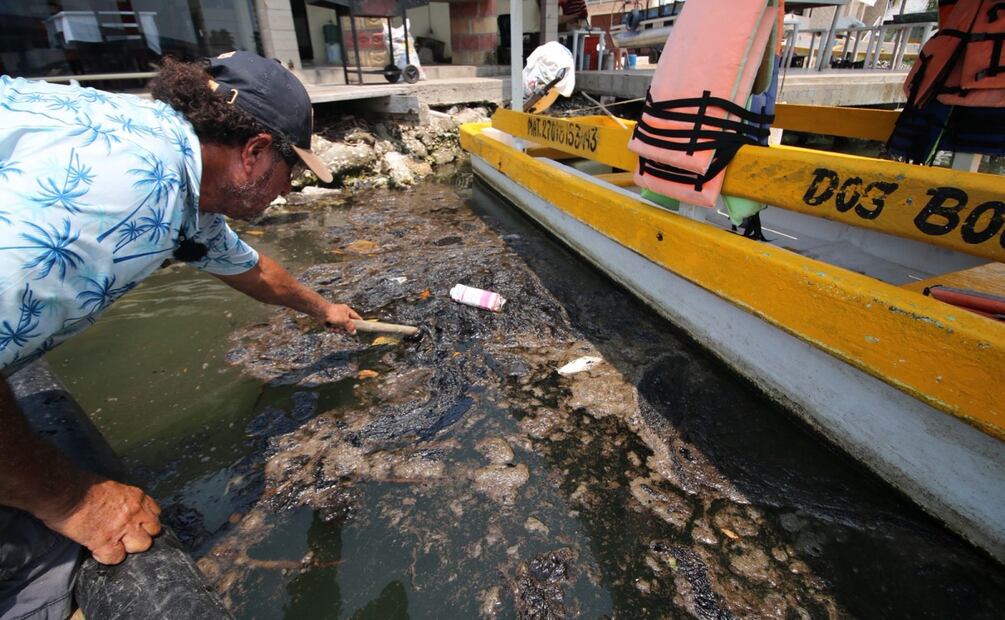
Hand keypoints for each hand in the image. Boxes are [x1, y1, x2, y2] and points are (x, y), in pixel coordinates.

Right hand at [42, 477, 161, 564]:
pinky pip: (116, 558)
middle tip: (126, 537)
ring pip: (141, 546)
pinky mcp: (106, 541)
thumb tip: (120, 511)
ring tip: (113, 545)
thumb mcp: (111, 488)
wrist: (64, 492)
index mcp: (136, 496)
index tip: (138, 526)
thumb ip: (122, 500)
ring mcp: (123, 527)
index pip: (155, 513)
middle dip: (141, 535)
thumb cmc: (80, 486)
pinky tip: (96, 550)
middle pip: (153, 531)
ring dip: (128, 548)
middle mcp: (135, 512)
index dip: (146, 522)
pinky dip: (106, 557)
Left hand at [321, 303, 361, 333]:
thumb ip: (350, 326)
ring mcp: (334, 318)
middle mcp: (341, 314)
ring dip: (337, 330)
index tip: (361, 327)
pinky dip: (331, 329)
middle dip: (344, 329)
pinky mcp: (328, 321)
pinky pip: (332, 328)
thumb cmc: (333, 313)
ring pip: (339, 327)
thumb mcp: (345, 320)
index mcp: (347, 311)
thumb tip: (354, 332)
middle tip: (344, 331)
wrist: (320, 312)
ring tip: (335, 329)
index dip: (358, 322)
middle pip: (346, 324)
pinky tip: (329, 328)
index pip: (355, 317)